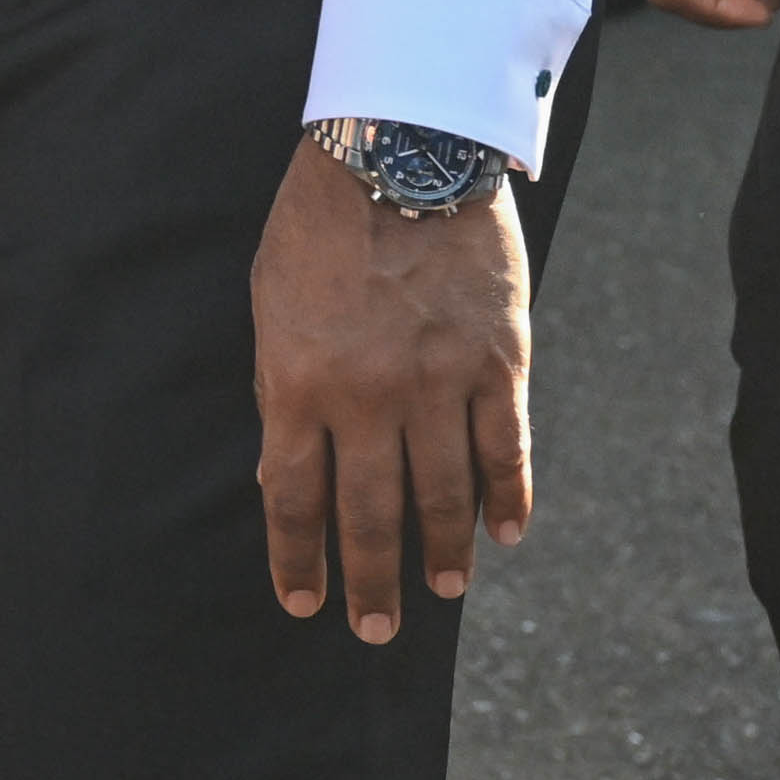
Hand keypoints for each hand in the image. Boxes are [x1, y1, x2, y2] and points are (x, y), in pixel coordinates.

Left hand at [252, 141, 535, 643]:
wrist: (400, 150)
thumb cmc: (318, 222)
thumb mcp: (271, 301)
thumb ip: (283, 382)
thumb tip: (290, 461)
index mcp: (298, 382)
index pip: (293, 496)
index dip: (298, 556)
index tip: (302, 603)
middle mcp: (367, 397)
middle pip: (370, 514)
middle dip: (371, 581)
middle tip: (375, 630)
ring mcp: (438, 383)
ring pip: (443, 495)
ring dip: (442, 553)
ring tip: (444, 592)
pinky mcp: (498, 363)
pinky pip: (506, 450)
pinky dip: (509, 499)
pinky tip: (506, 535)